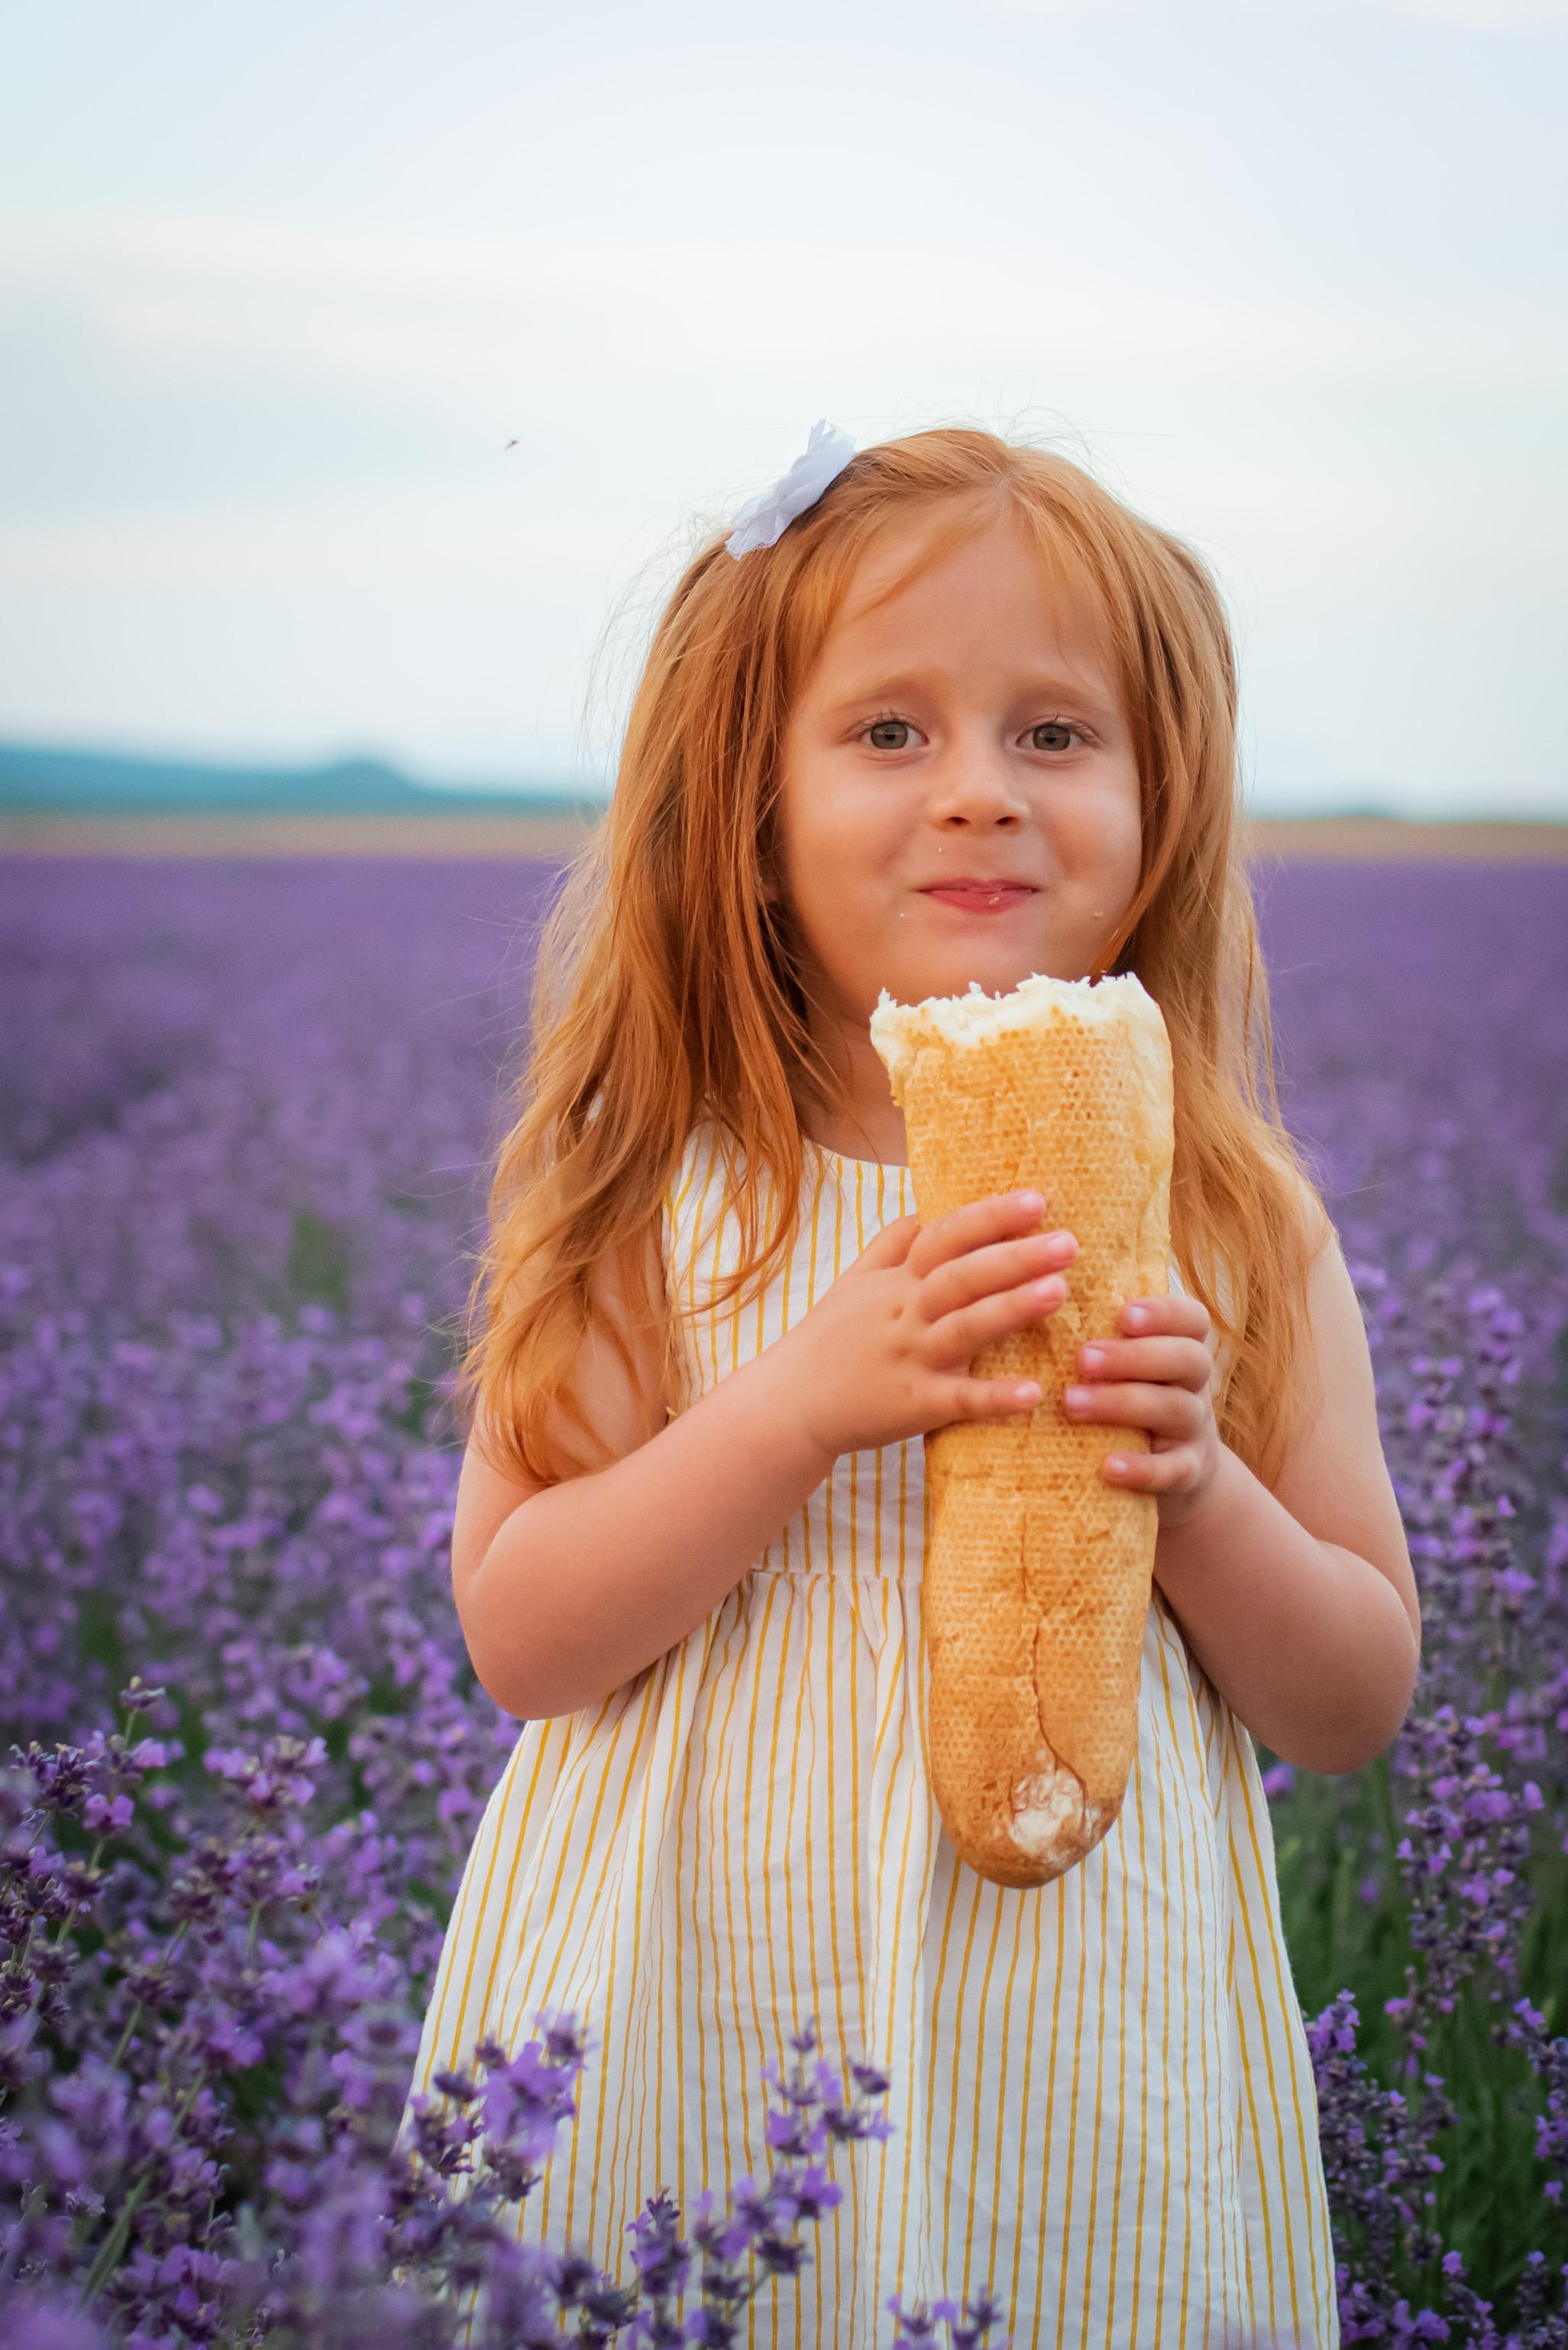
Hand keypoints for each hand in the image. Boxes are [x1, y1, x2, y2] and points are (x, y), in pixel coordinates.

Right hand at [774, 1190, 1078, 1461]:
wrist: (788, 1403)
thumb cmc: (828, 1340)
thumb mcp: (853, 1281)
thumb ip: (891, 1244)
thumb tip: (927, 1209)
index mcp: (897, 1281)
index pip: (946, 1237)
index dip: (990, 1217)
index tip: (1037, 1200)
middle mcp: (906, 1313)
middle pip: (962, 1277)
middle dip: (1015, 1256)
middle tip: (1069, 1242)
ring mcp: (910, 1358)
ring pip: (965, 1328)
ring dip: (1011, 1309)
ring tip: (1060, 1291)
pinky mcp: (913, 1405)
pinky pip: (958, 1401)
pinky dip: (994, 1397)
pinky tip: (1034, 1394)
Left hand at [1061, 1290, 1221, 1525]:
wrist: (1167, 1472)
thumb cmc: (1129, 1395)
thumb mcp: (1125, 1361)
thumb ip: (1100, 1327)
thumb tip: (1045, 1275)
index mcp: (1180, 1346)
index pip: (1191, 1318)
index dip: (1164, 1312)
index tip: (1122, 1312)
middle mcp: (1194, 1384)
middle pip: (1185, 1359)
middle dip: (1134, 1356)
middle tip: (1082, 1357)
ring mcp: (1193, 1430)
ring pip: (1176, 1409)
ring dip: (1123, 1403)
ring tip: (1072, 1403)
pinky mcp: (1186, 1473)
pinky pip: (1172, 1471)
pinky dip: (1142, 1468)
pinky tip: (1108, 1466)